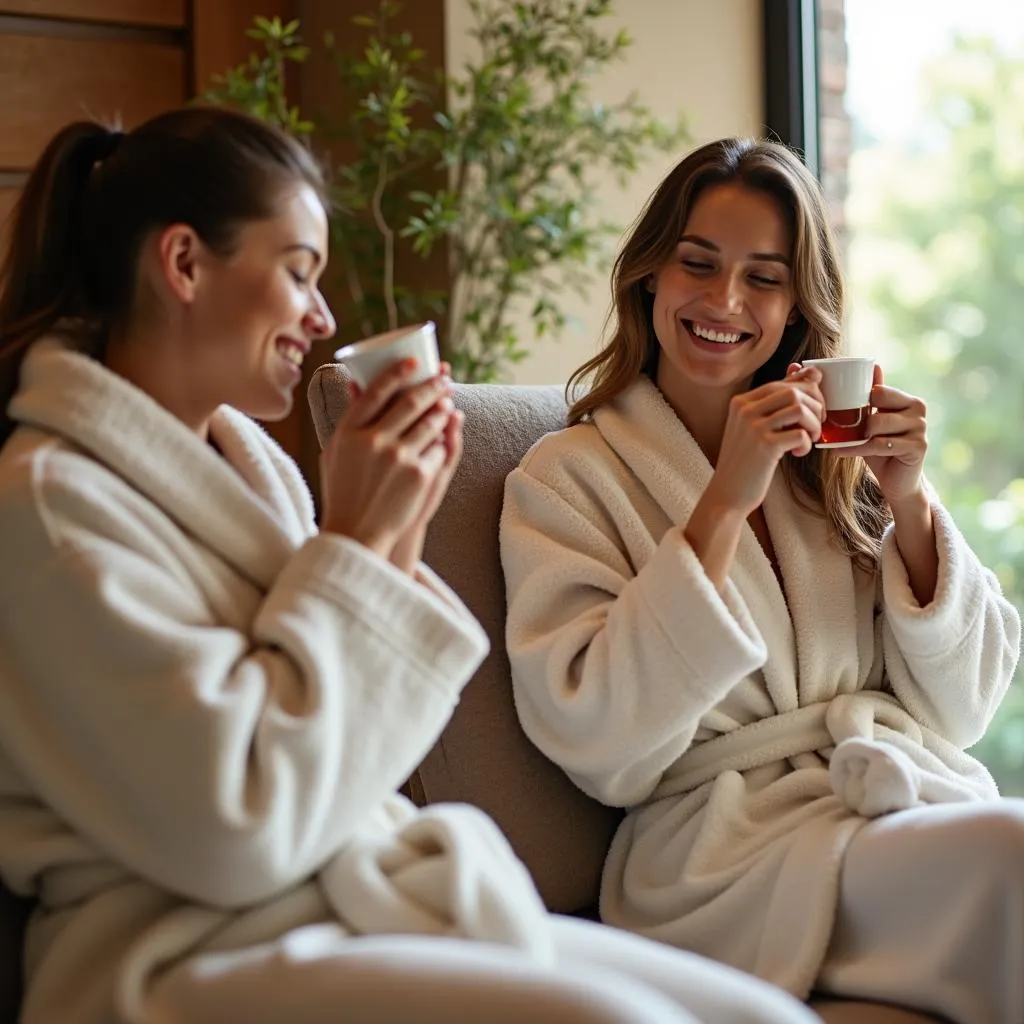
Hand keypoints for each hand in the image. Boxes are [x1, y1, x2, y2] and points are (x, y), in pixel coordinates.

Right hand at [318, 358, 453, 560]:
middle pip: (410, 402)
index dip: (398, 372)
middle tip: (444, 378)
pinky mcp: (419, 474)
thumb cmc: (344, 492)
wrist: (357, 534)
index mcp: (348, 432)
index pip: (376, 391)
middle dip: (431, 385)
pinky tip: (445, 437)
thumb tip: (357, 383)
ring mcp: (398, 457)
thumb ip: (349, 420)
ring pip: (430, 423)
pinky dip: (441, 443)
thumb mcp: (336, 454)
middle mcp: (373, 441)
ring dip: (442, 409)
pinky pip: (438, 449)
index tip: (414, 361)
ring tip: (448, 404)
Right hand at [706, 363, 825, 516]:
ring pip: (800, 408)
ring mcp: (753, 427)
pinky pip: (800, 434)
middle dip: (815, 406)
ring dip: (814, 424)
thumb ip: (777, 403)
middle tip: (815, 426)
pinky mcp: (764, 446)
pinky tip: (797, 453)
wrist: (727, 494)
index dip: (806, 394)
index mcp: (740, 402)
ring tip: (809, 438)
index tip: (812, 411)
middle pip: (794, 391)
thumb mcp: (754, 427)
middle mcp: (744, 410)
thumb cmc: (745, 461)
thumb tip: (811, 372)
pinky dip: (806, 444)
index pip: (783, 383)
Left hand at [833, 365, 927, 505]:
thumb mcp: (874, 421)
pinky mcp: (918, 447)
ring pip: (876, 424)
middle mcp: (919, 410)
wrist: (897, 482)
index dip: (859, 400)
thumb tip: (872, 366)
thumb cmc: (882, 449)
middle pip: (877, 403)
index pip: (879, 390)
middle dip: (858, 418)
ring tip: (844, 441)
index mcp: (910, 400)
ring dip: (856, 435)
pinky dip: (856, 448)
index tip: (841, 409)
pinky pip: (878, 444)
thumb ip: (872, 398)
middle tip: (843, 429)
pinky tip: (839, 452)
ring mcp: (921, 428)